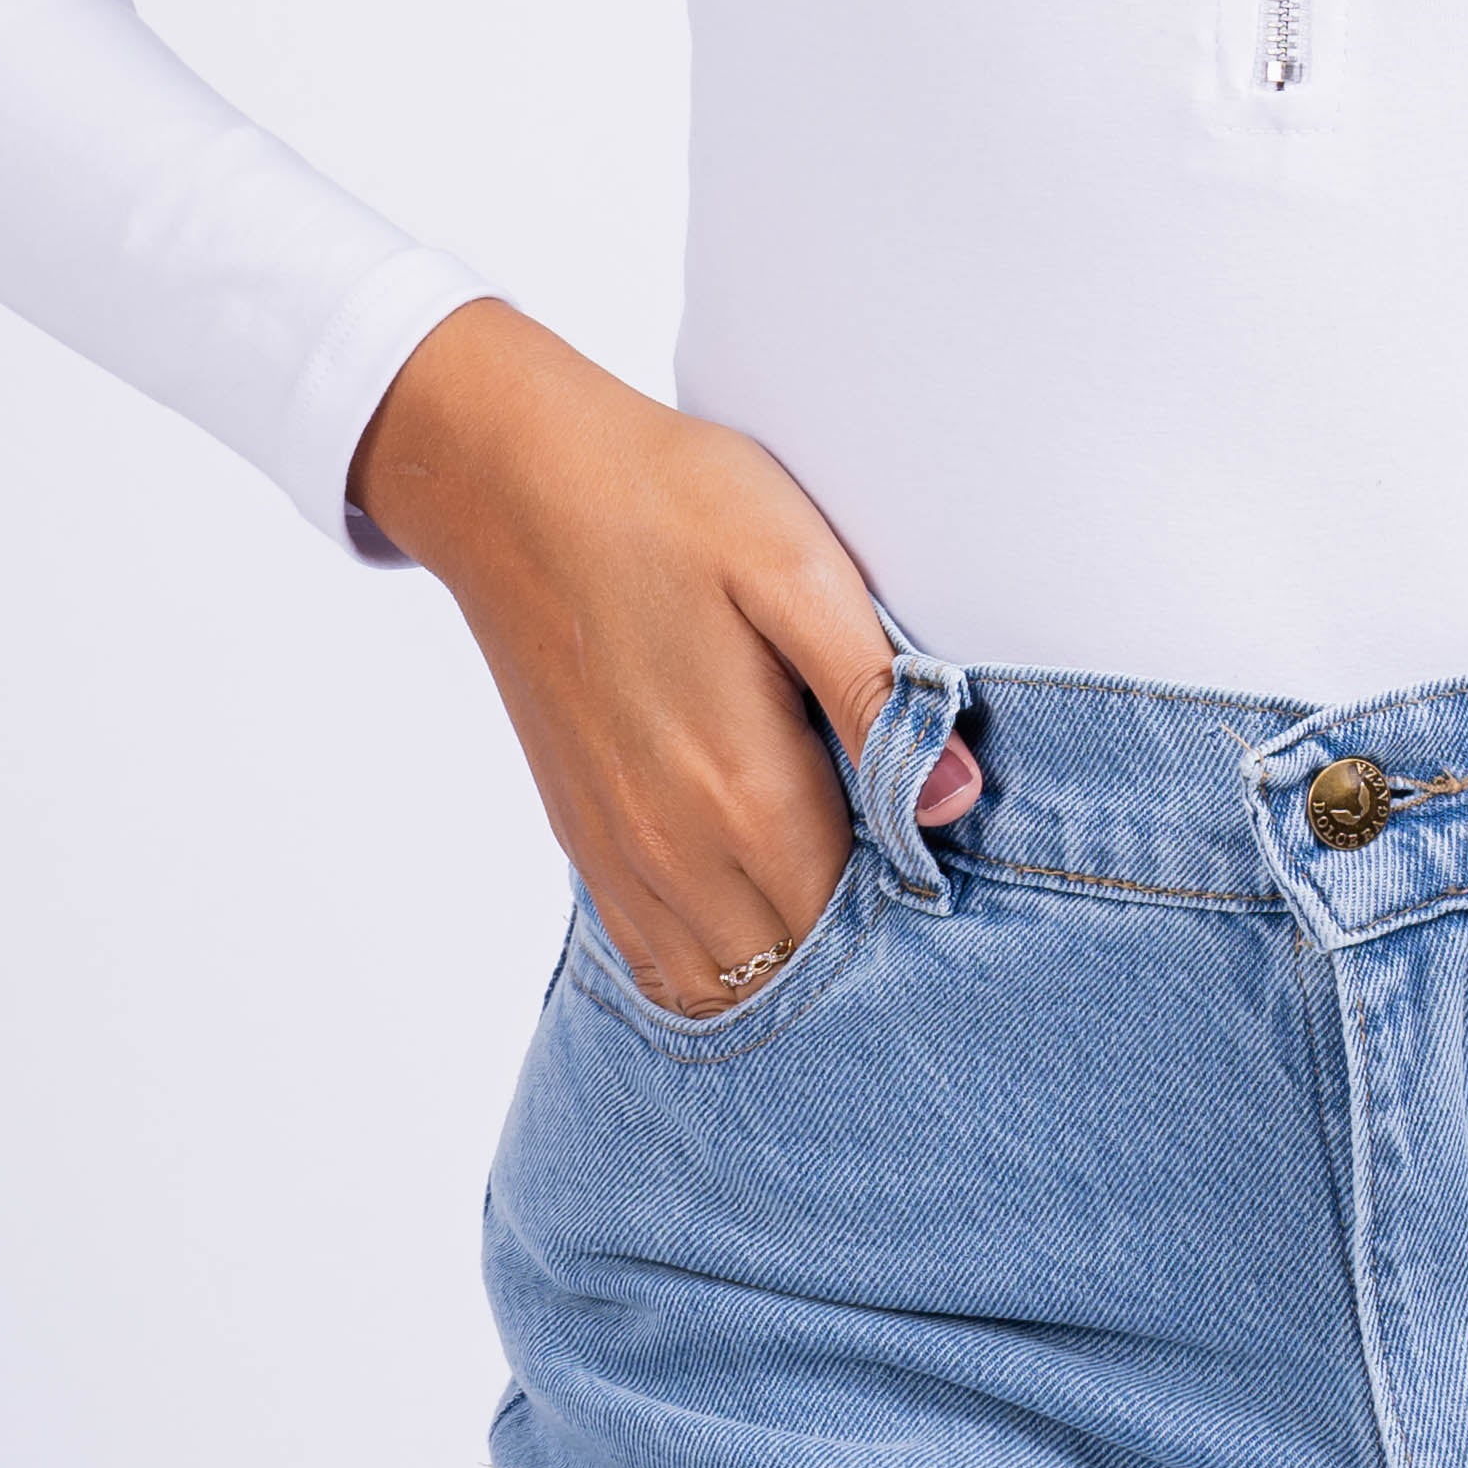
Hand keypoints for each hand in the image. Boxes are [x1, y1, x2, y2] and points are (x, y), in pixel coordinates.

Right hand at [346, 298, 980, 1013]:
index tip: (933, 844)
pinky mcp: (583, 839)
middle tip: (894, 857)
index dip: (910, 899)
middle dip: (853, 938)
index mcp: (745, 789)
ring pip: (720, 983)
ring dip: (782, 958)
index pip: (856, 920)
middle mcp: (675, 850)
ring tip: (829, 874)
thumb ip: (875, 693)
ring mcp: (619, 855)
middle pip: (792, 966)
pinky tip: (750, 891)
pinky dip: (713, 958)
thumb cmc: (669, 503)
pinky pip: (655, 960)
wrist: (513, 484)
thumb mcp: (797, 567)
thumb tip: (955, 798)